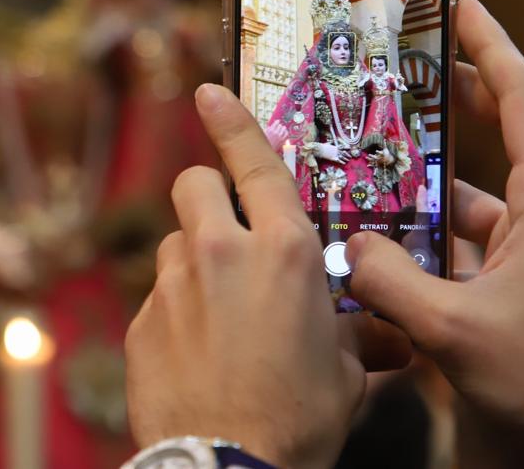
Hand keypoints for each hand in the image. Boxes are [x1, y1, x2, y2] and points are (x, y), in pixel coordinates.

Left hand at [126, 85, 409, 468]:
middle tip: (227, 231)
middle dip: (209, 195)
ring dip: (194, 261)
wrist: (229, 467)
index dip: (230, 120)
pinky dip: (176, 311)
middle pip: (195, 183)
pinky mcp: (141, 321)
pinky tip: (197, 353)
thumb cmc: (299, 421)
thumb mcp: (346, 370)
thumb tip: (382, 333)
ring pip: (175, 242)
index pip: (253, 162)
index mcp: (284, 251)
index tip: (209, 93)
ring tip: (220, 311)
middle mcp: (222, 251)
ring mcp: (174, 284)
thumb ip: (353, 330)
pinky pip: (157, 296)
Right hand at [263, 119, 288, 149]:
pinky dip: (286, 132)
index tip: (277, 121)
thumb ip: (268, 129)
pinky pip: (287, 134)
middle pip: (280, 125)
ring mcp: (280, 136)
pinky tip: (284, 133)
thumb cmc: (264, 142)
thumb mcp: (264, 133)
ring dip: (283, 128)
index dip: (277, 122)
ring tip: (282, 129)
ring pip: (284, 128)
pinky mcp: (283, 140)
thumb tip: (271, 125)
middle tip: (278, 127)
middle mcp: (276, 132)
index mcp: (270, 130)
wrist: (266, 150)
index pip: (277, 122)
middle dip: (279, 126)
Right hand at [344, 0, 523, 467]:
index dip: (491, 48)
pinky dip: (409, 247)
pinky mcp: (501, 296)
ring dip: (409, 191)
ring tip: (347, 165)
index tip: (461, 7)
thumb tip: (346, 248)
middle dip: (439, 106)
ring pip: (454, 205)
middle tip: (387, 74)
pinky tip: (360, 247)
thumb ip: (389, 281)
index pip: (521, 100)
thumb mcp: (457, 330)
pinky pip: (446, 254)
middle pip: (486, 140)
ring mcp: (520, 259)